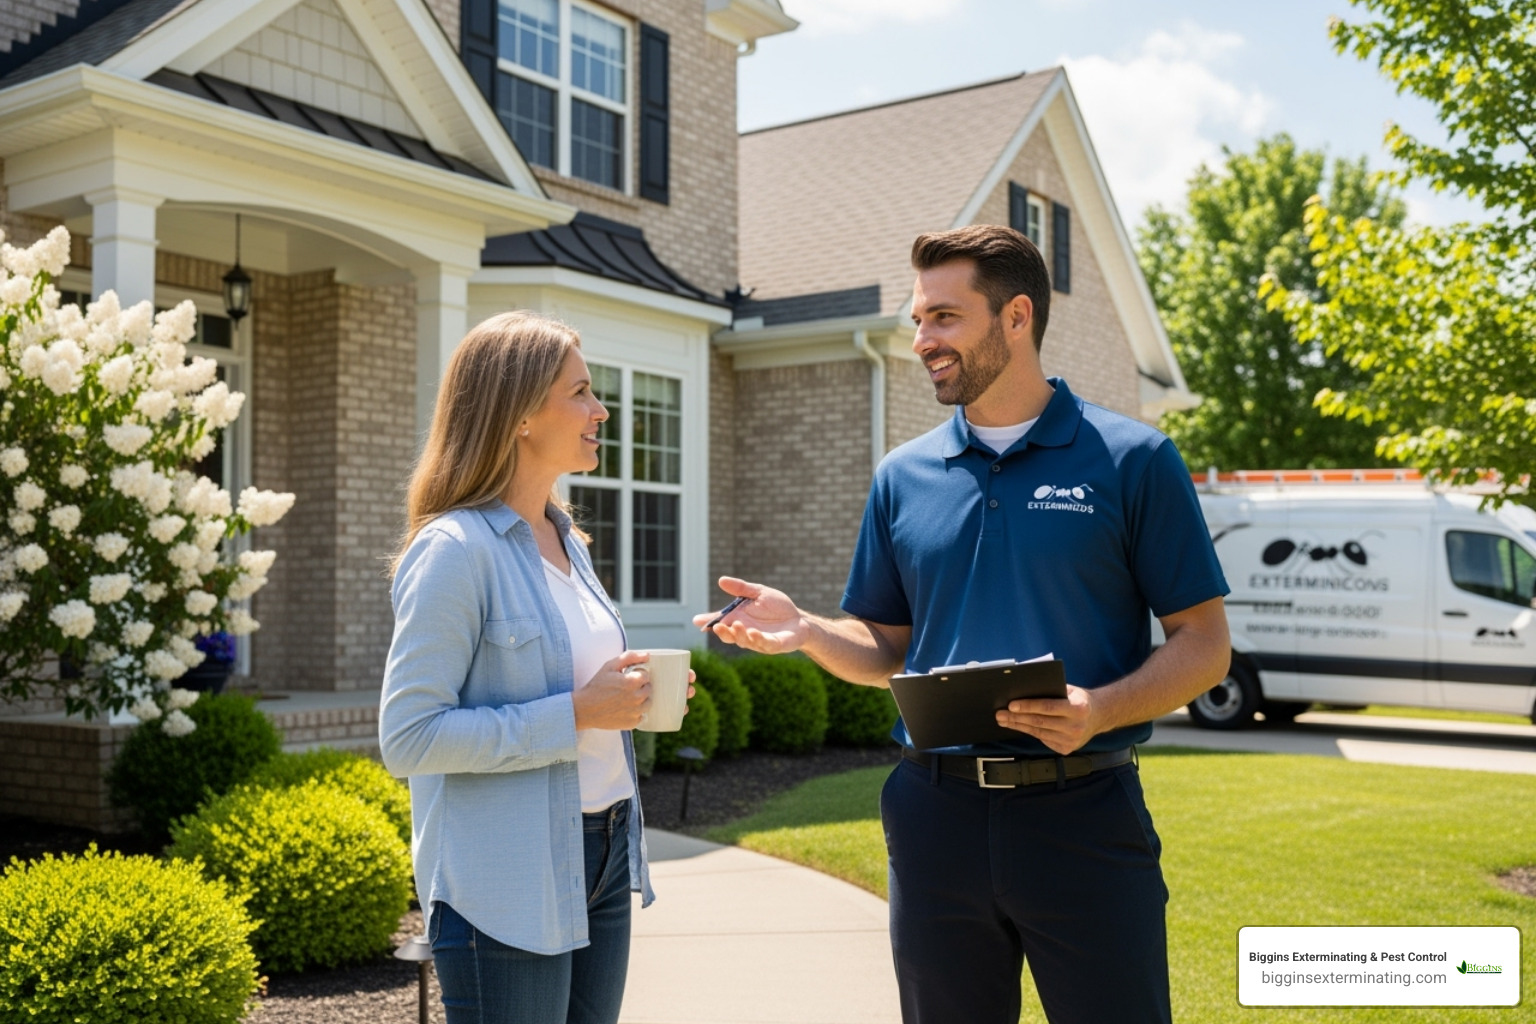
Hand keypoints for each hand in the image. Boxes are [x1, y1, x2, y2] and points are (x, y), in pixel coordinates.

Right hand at [573, 651, 651, 730]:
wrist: (585, 709)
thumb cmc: (597, 686)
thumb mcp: (610, 666)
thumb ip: (629, 657)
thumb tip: (647, 655)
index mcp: (633, 682)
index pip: (646, 675)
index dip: (636, 675)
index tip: (626, 678)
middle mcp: (637, 697)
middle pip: (648, 688)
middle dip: (639, 686)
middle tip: (624, 688)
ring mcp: (636, 712)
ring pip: (647, 703)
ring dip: (640, 700)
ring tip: (625, 699)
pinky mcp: (632, 723)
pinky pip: (641, 715)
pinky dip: (635, 712)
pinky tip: (623, 709)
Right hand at [690, 576, 808, 653]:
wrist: (799, 619)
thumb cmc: (777, 607)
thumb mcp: (758, 593)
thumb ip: (741, 588)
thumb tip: (721, 580)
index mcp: (739, 620)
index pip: (722, 623)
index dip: (709, 623)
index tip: (698, 621)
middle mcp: (746, 632)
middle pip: (730, 636)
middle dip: (723, 632)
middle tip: (717, 626)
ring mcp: (759, 641)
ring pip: (745, 641)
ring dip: (739, 634)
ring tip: (737, 625)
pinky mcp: (774, 645)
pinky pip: (764, 644)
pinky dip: (758, 639)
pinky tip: (753, 632)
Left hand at [994, 685, 1100, 754]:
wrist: (1098, 717)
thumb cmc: (1079, 700)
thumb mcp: (1070, 690)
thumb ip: (1051, 690)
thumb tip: (1024, 689)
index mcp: (1078, 708)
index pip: (1048, 707)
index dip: (1028, 706)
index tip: (1011, 705)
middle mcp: (1076, 726)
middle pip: (1040, 722)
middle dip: (1017, 717)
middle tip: (1000, 714)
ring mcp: (1072, 740)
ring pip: (1038, 732)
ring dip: (1018, 726)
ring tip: (1003, 720)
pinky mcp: (1067, 749)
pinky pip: (1043, 739)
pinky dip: (1029, 732)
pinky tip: (1017, 726)